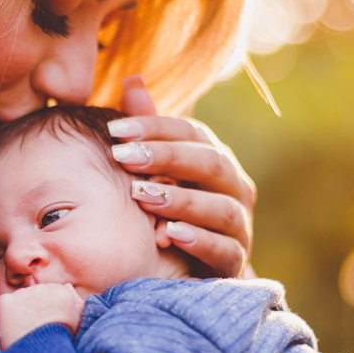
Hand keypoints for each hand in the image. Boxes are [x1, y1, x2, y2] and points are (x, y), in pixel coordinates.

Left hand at [0, 283, 85, 349]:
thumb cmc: (60, 341)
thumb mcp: (76, 321)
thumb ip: (75, 301)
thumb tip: (67, 285)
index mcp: (60, 292)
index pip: (49, 292)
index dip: (44, 306)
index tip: (42, 319)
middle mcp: (41, 289)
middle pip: (31, 293)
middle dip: (29, 306)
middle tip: (30, 326)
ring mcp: (20, 294)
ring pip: (15, 299)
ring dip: (14, 311)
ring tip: (19, 330)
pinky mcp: (3, 302)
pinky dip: (1, 316)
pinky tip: (7, 329)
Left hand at [110, 75, 255, 277]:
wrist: (191, 273)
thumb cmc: (168, 212)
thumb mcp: (156, 171)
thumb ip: (148, 130)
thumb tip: (132, 79)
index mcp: (215, 160)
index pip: (192, 133)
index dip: (155, 128)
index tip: (114, 130)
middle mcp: (235, 189)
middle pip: (211, 164)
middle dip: (166, 158)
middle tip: (123, 157)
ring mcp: (239, 227)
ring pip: (220, 208)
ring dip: (180, 200)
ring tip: (141, 196)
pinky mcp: (235, 264)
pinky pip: (224, 250)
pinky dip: (197, 241)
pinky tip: (168, 235)